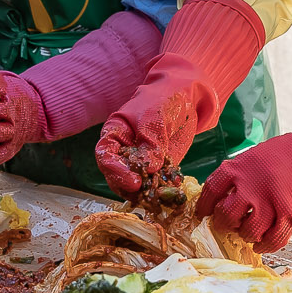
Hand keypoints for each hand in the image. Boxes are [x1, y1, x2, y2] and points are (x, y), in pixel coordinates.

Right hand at [95, 0, 266, 196]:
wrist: (186, 97)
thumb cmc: (163, 100)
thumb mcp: (155, 117)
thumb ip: (150, 143)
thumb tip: (147, 169)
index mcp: (115, 134)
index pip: (105, 155)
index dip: (114, 171)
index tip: (132, 182)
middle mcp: (123, 151)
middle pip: (117, 176)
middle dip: (129, 187)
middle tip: (146, 192)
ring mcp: (141, 162)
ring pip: (136, 186)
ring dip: (147, 194)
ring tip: (163, 196)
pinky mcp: (158, 169)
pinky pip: (156, 186)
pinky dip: (163, 192)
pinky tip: (174, 192)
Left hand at [198, 131, 291, 251]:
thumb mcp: (258, 155)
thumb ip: (241, 174)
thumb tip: (224, 196)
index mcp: (240, 167)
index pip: (211, 190)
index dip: (204, 206)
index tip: (203, 214)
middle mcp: (251, 186)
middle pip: (226, 216)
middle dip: (224, 224)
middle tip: (230, 225)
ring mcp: (271, 203)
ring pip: (247, 232)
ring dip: (246, 235)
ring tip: (250, 232)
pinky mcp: (290, 217)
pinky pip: (271, 241)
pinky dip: (264, 246)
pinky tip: (261, 244)